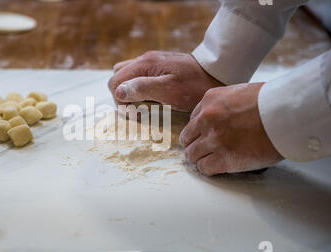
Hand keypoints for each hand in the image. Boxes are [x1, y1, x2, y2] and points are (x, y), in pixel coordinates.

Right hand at [108, 51, 222, 111]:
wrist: (216, 74)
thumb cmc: (194, 85)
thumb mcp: (169, 90)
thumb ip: (143, 88)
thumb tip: (119, 92)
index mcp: (145, 64)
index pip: (114, 82)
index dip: (120, 100)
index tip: (134, 112)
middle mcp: (145, 60)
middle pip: (117, 77)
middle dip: (122, 95)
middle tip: (138, 109)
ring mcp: (151, 62)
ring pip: (127, 75)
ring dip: (130, 91)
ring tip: (143, 104)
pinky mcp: (159, 67)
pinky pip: (139, 76)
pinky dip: (139, 87)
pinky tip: (151, 97)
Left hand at [179, 82, 283, 175]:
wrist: (287, 112)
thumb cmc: (271, 101)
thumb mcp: (239, 93)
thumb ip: (223, 106)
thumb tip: (219, 120)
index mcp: (210, 100)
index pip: (192, 120)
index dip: (199, 130)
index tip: (204, 136)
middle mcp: (207, 119)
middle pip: (188, 138)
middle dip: (195, 145)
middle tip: (203, 150)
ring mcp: (215, 139)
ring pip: (192, 155)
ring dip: (200, 158)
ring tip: (210, 160)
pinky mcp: (225, 158)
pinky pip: (204, 168)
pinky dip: (208, 169)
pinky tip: (217, 166)